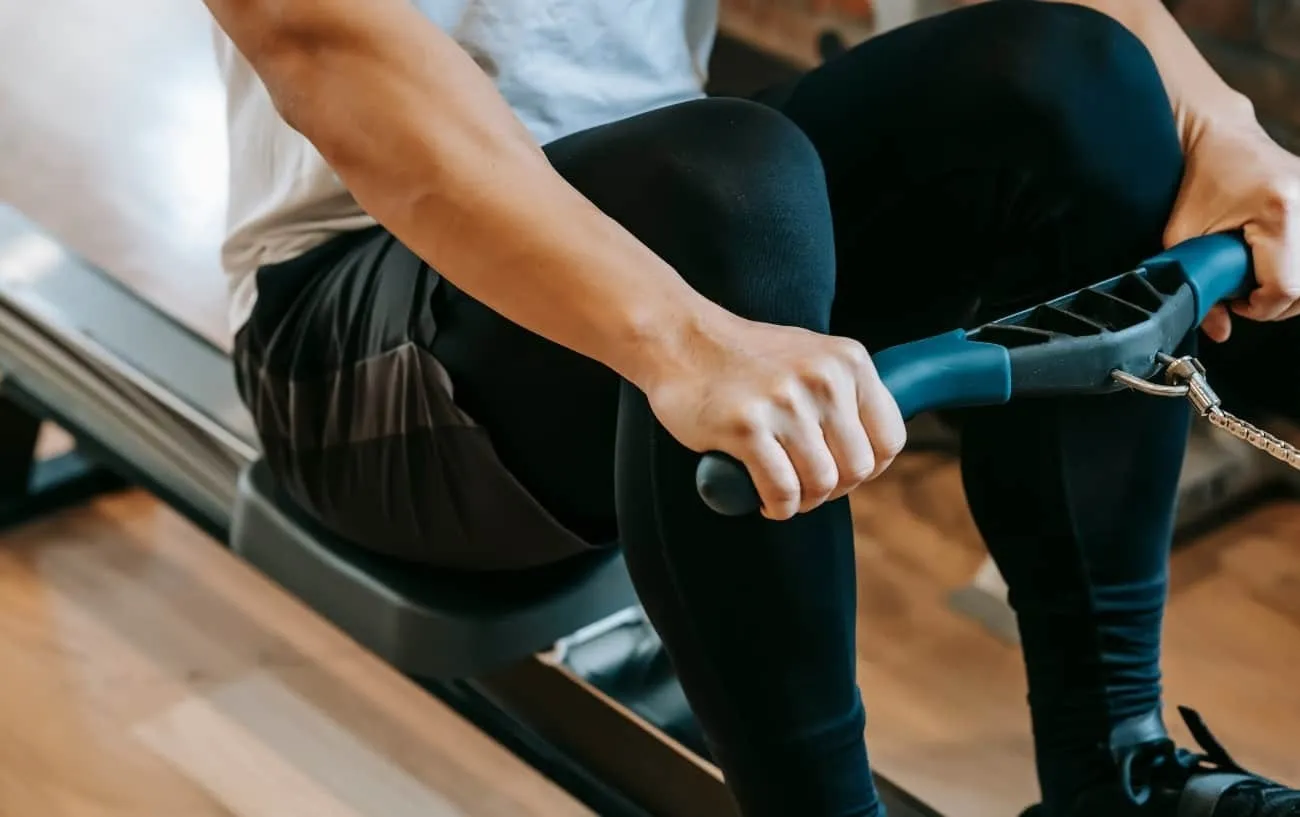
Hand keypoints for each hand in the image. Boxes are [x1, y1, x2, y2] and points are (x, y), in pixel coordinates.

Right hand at [641, 311, 906, 520]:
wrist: (680, 339)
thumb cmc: (745, 357)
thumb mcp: (812, 356)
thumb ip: (845, 393)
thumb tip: (872, 449)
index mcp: (848, 361)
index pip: (889, 440)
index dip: (869, 469)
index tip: (842, 472)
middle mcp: (823, 379)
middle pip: (857, 469)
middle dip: (834, 490)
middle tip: (807, 486)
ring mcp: (784, 402)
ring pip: (821, 484)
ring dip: (804, 502)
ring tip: (785, 494)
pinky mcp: (746, 426)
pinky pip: (782, 490)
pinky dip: (778, 507)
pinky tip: (766, 500)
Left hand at [1165, 116, 1299, 342]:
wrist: (1220, 132)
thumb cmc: (1198, 179)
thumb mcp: (1183, 236)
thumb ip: (1197, 285)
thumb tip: (1220, 331)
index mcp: (1279, 212)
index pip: (1285, 289)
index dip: (1259, 308)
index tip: (1237, 304)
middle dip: (1277, 302)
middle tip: (1246, 295)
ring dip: (1291, 287)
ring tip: (1257, 277)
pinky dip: (1297, 268)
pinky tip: (1273, 263)